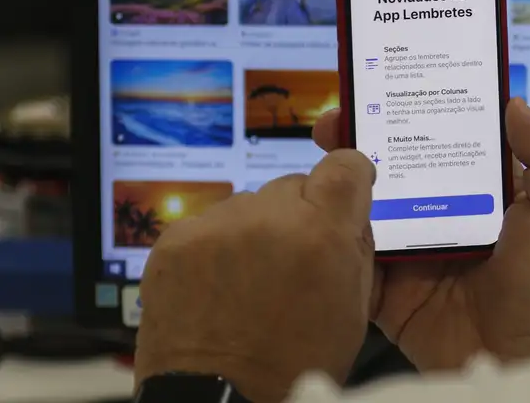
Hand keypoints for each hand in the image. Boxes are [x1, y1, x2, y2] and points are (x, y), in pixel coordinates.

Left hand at [134, 151, 377, 402]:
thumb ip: (354, 248)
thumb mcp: (353, 309)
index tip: (347, 186)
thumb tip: (350, 212)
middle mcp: (267, 219)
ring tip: (252, 279)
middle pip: (294, 184)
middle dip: (300, 214)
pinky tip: (220, 285)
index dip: (350, 175)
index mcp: (321, 234)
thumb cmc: (293, 365)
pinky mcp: (174, 241)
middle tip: (294, 258)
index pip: (344, 165)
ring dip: (257, 229)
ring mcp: (216, 227)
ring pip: (249, 203)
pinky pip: (208, 223)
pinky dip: (217, 246)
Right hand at [312, 99, 529, 370]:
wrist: (525, 359)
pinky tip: (318, 215)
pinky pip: (353, 263)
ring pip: (365, 211)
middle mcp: (444, 217)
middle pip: (393, 171)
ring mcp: (413, 254)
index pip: (440, 143)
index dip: (412, 115)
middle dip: (361, 142)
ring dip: (338, 185)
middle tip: (336, 120)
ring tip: (321, 156)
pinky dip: (334, 241)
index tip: (384, 88)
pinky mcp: (391, 294)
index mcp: (482, 194)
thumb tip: (511, 103)